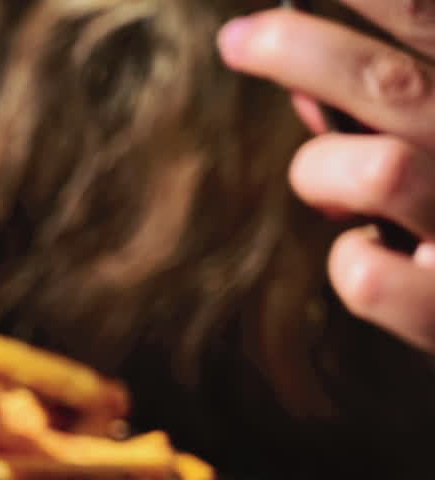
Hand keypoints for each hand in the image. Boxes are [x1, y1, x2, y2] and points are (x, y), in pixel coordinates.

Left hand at [218, 4, 434, 352]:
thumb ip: (395, 105)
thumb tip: (302, 87)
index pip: (430, 18)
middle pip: (394, 87)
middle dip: (303, 52)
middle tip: (238, 39)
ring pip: (375, 173)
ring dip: (325, 175)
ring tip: (330, 194)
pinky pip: (367, 278)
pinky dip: (353, 265)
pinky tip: (378, 262)